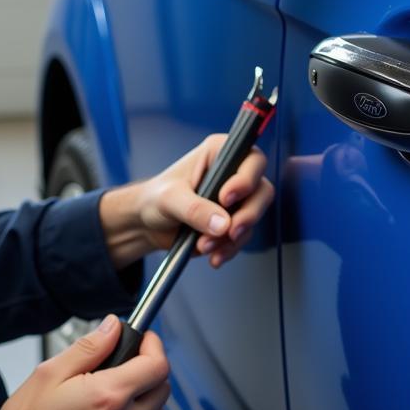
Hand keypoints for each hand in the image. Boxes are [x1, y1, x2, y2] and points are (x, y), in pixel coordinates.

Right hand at [0, 314, 169, 409]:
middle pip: (163, 389)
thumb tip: (112, 328)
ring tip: (117, 395)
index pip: (157, 365)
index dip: (154, 346)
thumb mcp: (49, 374)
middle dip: (151, 370)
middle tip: (130, 364)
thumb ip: (89, 347)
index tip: (145, 341)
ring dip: (146, 400)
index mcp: (108, 397)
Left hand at [131, 133, 274, 267]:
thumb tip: (223, 224)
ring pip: (255, 216)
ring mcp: (236, 200)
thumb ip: (195, 209)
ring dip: (233, 236)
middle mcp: (232, 173)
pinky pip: (243, 236)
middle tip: (230, 231)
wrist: (147, 225)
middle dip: (248, 214)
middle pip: (262, 190)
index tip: (226, 198)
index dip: (246, 179)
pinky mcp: (232, 222)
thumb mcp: (169, 199)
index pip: (251, 160)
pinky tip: (213, 255)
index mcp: (218, 153)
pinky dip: (229, 248)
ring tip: (204, 245)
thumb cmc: (154, 199)